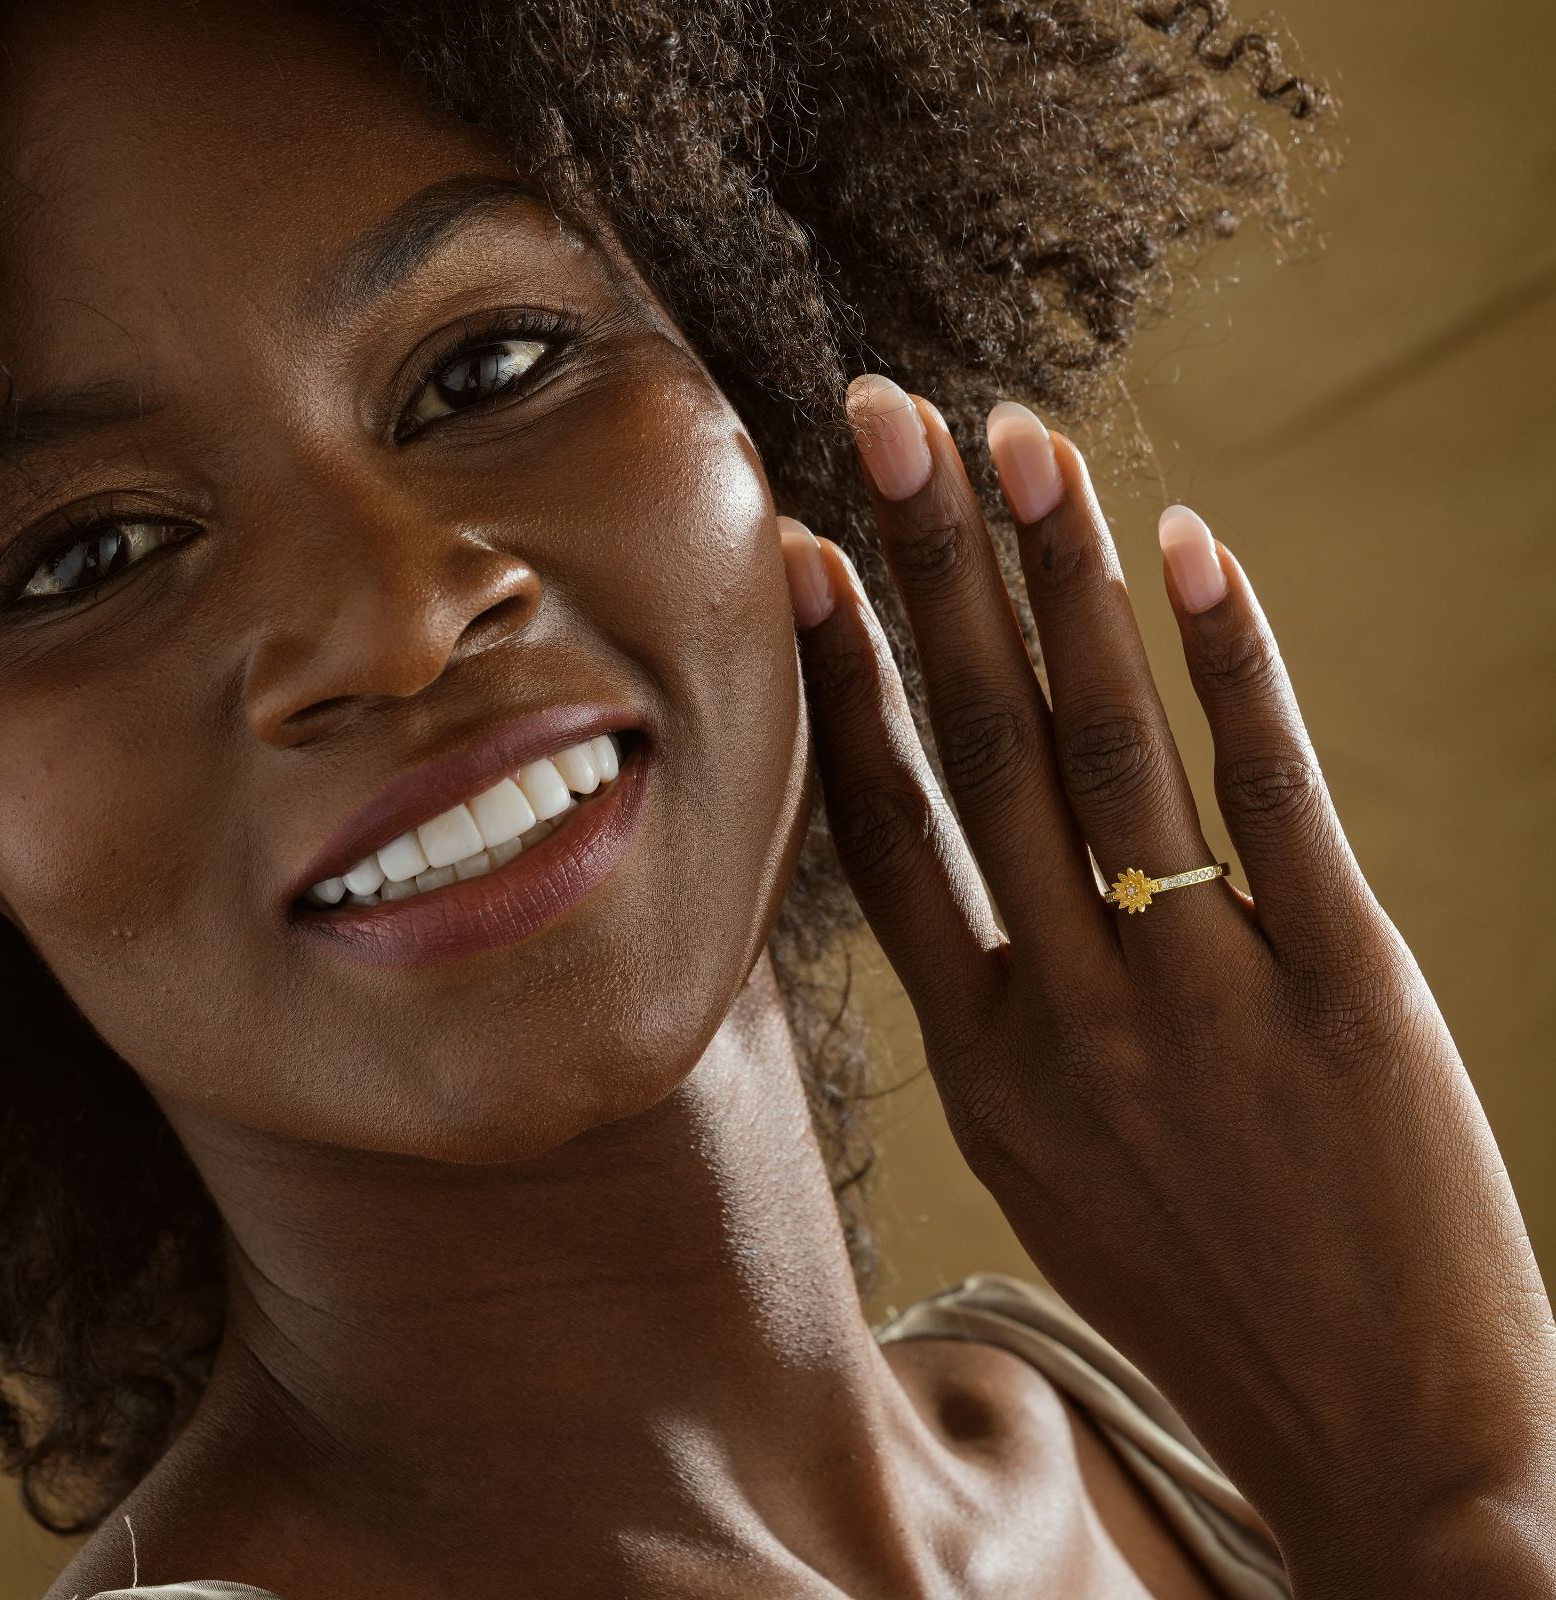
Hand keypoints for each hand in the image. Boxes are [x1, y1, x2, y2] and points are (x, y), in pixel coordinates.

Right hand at [778, 374, 1555, 1592]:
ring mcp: (1200, 997)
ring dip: (1058, 578)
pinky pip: (1271, 793)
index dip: (841, 681)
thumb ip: (1010, 1016)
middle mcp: (1066, 1017)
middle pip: (978, 751)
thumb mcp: (1056, 1166)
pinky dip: (1232, 658)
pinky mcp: (1344, 986)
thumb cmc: (1203, 1290)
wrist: (1386, 1441)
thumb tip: (987, 877)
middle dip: (924, 570)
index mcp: (981, 1063)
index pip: (884, 834)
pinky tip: (1193, 543)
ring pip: (1108, 748)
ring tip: (1016, 437)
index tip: (808, 555)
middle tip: (881, 416)